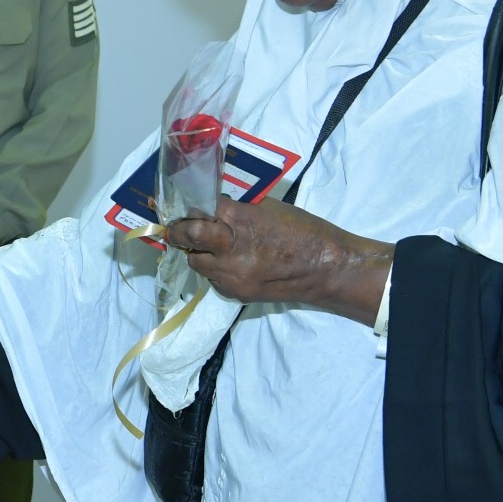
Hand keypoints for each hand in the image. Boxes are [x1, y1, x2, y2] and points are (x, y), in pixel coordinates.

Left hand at [166, 198, 390, 324]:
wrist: (326, 268)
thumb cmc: (302, 230)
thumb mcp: (267, 209)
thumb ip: (236, 211)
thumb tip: (211, 211)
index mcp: (239, 219)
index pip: (198, 210)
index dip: (188, 208)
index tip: (180, 208)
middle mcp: (229, 248)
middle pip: (187, 237)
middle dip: (179, 232)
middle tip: (176, 229)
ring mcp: (231, 275)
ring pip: (197, 263)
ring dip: (199, 254)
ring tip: (211, 249)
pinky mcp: (236, 293)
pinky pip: (214, 280)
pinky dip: (217, 272)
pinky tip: (233, 266)